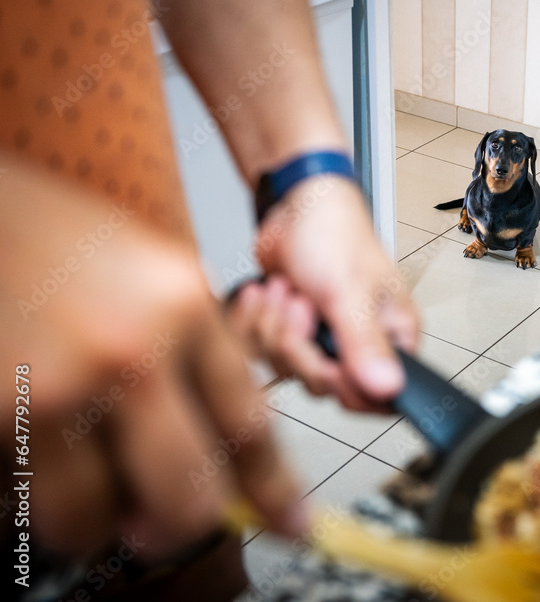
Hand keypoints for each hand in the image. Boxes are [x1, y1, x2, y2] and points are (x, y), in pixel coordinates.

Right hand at [0, 161, 305, 557]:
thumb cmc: (64, 237)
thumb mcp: (159, 277)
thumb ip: (196, 355)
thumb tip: (222, 447)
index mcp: (185, 308)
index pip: (249, 425)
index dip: (274, 489)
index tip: (291, 522)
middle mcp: (132, 351)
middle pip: (188, 491)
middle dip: (184, 523)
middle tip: (170, 522)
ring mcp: (60, 385)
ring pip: (100, 515)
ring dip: (104, 520)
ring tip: (97, 488)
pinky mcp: (2, 411)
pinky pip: (34, 497)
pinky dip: (50, 498)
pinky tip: (53, 460)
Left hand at [235, 176, 418, 411]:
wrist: (295, 203)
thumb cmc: (334, 233)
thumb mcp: (349, 292)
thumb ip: (366, 344)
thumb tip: (390, 388)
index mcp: (392, 336)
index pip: (379, 396)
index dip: (346, 386)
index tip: (327, 360)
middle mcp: (360, 343)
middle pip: (322, 385)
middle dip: (298, 345)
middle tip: (302, 307)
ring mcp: (322, 339)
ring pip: (287, 369)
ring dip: (274, 326)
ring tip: (286, 290)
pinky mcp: (290, 331)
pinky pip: (262, 351)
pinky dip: (256, 320)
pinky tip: (267, 291)